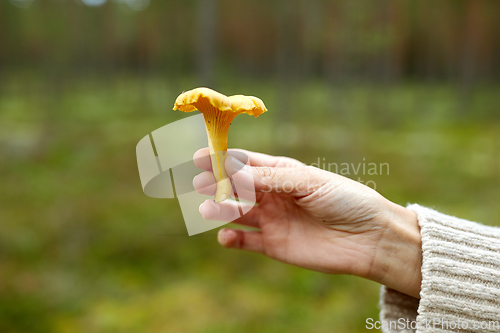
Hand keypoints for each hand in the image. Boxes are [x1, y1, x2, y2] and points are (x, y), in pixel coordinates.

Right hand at [193, 148, 421, 297]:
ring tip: (208, 208)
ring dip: (220, 209)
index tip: (199, 155)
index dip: (222, 159)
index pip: (246, 162)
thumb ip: (271, 178)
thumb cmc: (345, 200)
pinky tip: (226, 236)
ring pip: (236, 212)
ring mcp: (271, 219)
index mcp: (282, 172)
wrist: (369, 238)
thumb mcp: (309, 182)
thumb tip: (235, 173)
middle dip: (216, 183)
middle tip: (199, 182)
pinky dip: (231, 239)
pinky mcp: (273, 244)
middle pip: (236, 186)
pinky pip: (246, 241)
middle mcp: (272, 194)